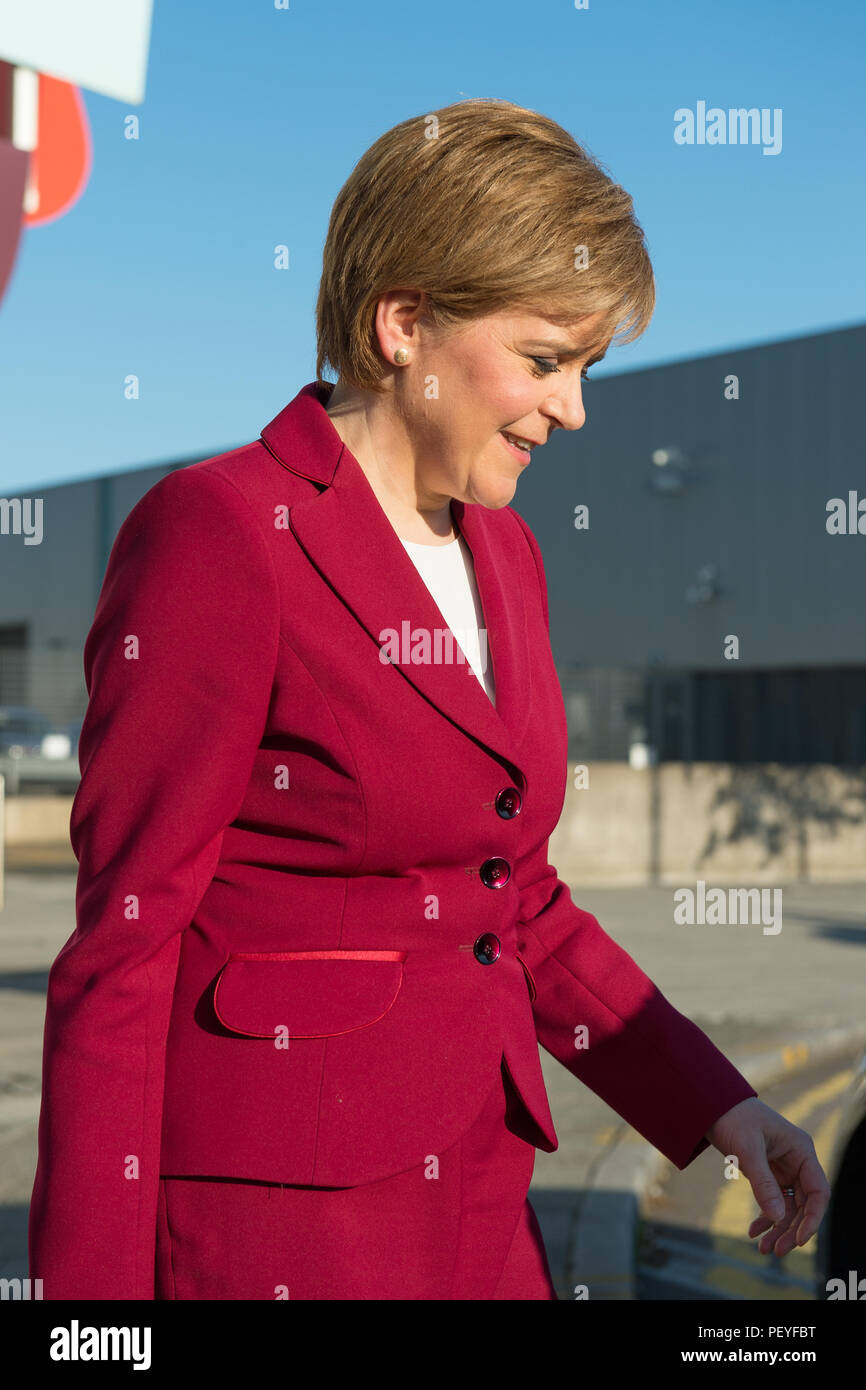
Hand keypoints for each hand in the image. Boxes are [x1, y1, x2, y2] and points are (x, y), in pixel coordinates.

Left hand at [703, 1096, 830, 1256]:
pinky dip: (765, 1217)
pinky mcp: (768, 1173)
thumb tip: (778, 1219)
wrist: (711, 1105)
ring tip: (763, 1249)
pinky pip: (773, 1201)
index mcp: (801, 1150)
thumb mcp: (747, 1151)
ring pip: (788, 1207)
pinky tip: (754, 1231)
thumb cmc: (733, 1119)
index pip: (818, 1191)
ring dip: (778, 1228)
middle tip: (777, 1251)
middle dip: (792, 1229)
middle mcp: (797, 1161)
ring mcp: (783, 1168)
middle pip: (804, 1204)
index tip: (800, 1240)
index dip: (813, 1218)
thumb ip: (763, 1184)